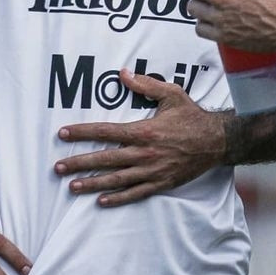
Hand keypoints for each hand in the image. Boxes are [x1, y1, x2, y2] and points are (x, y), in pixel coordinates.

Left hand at [54, 69, 226, 206]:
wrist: (217, 141)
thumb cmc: (192, 116)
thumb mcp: (171, 94)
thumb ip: (145, 85)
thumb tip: (123, 73)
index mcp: (144, 131)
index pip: (106, 132)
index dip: (83, 133)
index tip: (64, 133)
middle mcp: (144, 153)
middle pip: (105, 159)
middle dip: (79, 163)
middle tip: (58, 167)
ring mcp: (152, 171)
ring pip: (116, 180)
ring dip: (92, 183)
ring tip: (73, 187)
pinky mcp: (160, 183)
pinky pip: (135, 193)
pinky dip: (117, 198)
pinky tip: (101, 200)